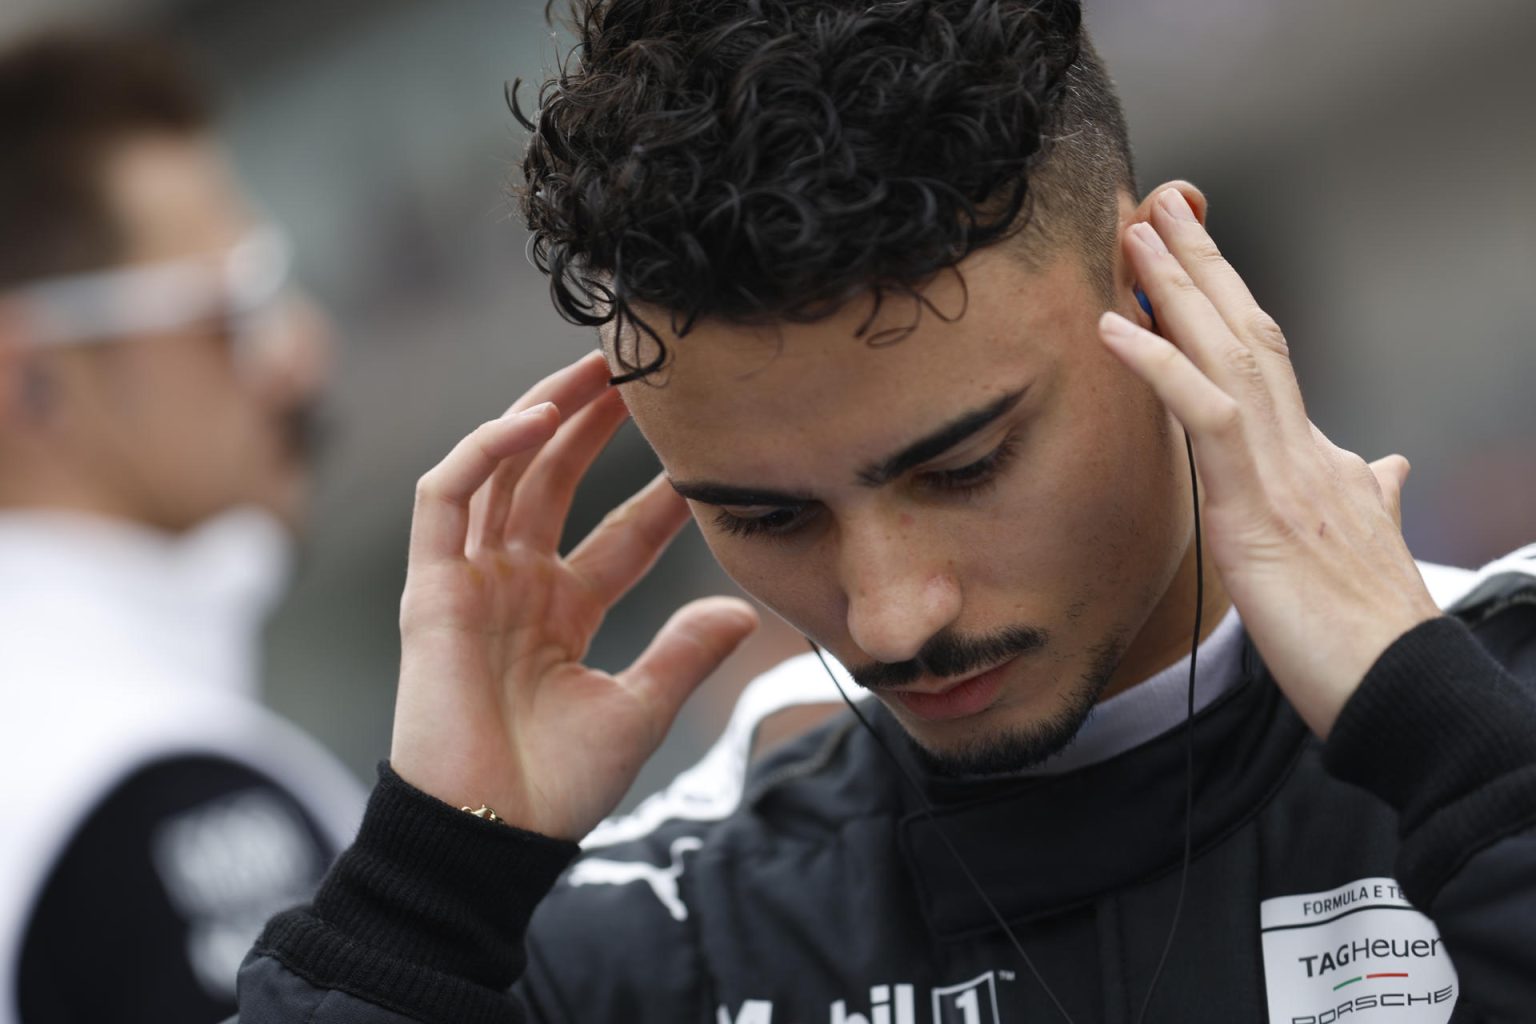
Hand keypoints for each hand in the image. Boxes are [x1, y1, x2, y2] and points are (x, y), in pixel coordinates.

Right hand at [389, 351, 757, 838]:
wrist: (489, 836)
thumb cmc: (555, 789)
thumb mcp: (639, 712)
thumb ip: (685, 654)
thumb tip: (744, 611)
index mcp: (565, 612)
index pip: (620, 533)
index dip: (659, 493)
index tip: (704, 456)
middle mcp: (517, 585)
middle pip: (556, 481)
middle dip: (594, 424)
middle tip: (639, 371)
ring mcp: (471, 581)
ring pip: (504, 472)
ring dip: (544, 413)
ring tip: (594, 367)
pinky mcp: (428, 587)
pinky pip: (445, 498)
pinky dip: (484, 452)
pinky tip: (536, 418)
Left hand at [1099, 187, 1440, 737]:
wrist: (1401, 689)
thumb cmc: (1371, 634)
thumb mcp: (1366, 547)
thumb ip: (1369, 494)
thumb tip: (1384, 464)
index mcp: (1320, 457)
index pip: (1267, 359)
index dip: (1227, 302)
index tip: (1188, 257)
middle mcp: (1305, 448)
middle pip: (1251, 332)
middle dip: (1202, 265)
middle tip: (1159, 206)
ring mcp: (1285, 471)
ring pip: (1230, 354)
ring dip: (1178, 288)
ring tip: (1137, 232)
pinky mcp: (1259, 508)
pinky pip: (1205, 416)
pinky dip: (1158, 366)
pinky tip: (1115, 327)